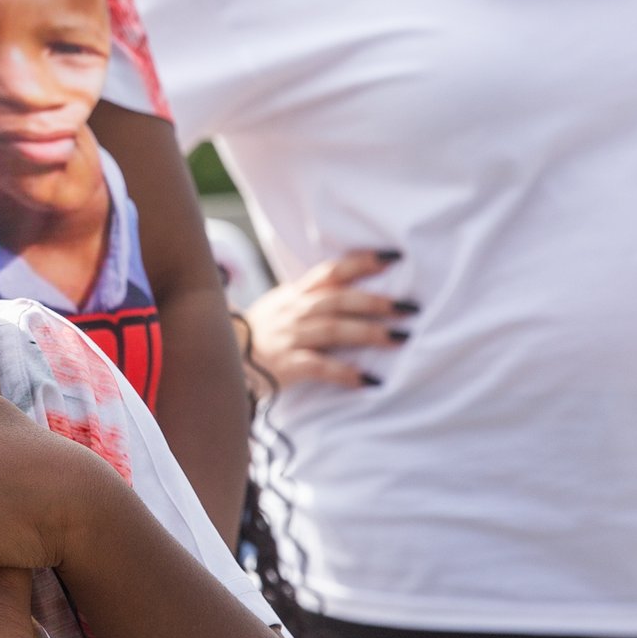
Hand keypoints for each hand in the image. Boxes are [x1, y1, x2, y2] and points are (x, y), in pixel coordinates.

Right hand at [241, 249, 411, 390]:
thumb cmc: (265, 331)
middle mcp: (295, 311)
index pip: (332, 271)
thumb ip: (316, 295)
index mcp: (297, 293)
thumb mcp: (285, 304)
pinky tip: (367, 380)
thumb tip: (359, 286)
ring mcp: (290, 337)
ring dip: (368, 333)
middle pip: (338, 300)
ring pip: (332, 330)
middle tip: (408, 308)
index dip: (361, 262)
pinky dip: (344, 373)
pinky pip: (318, 366)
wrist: (227, 357)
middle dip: (375, 302)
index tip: (393, 257)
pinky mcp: (287, 364)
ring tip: (399, 339)